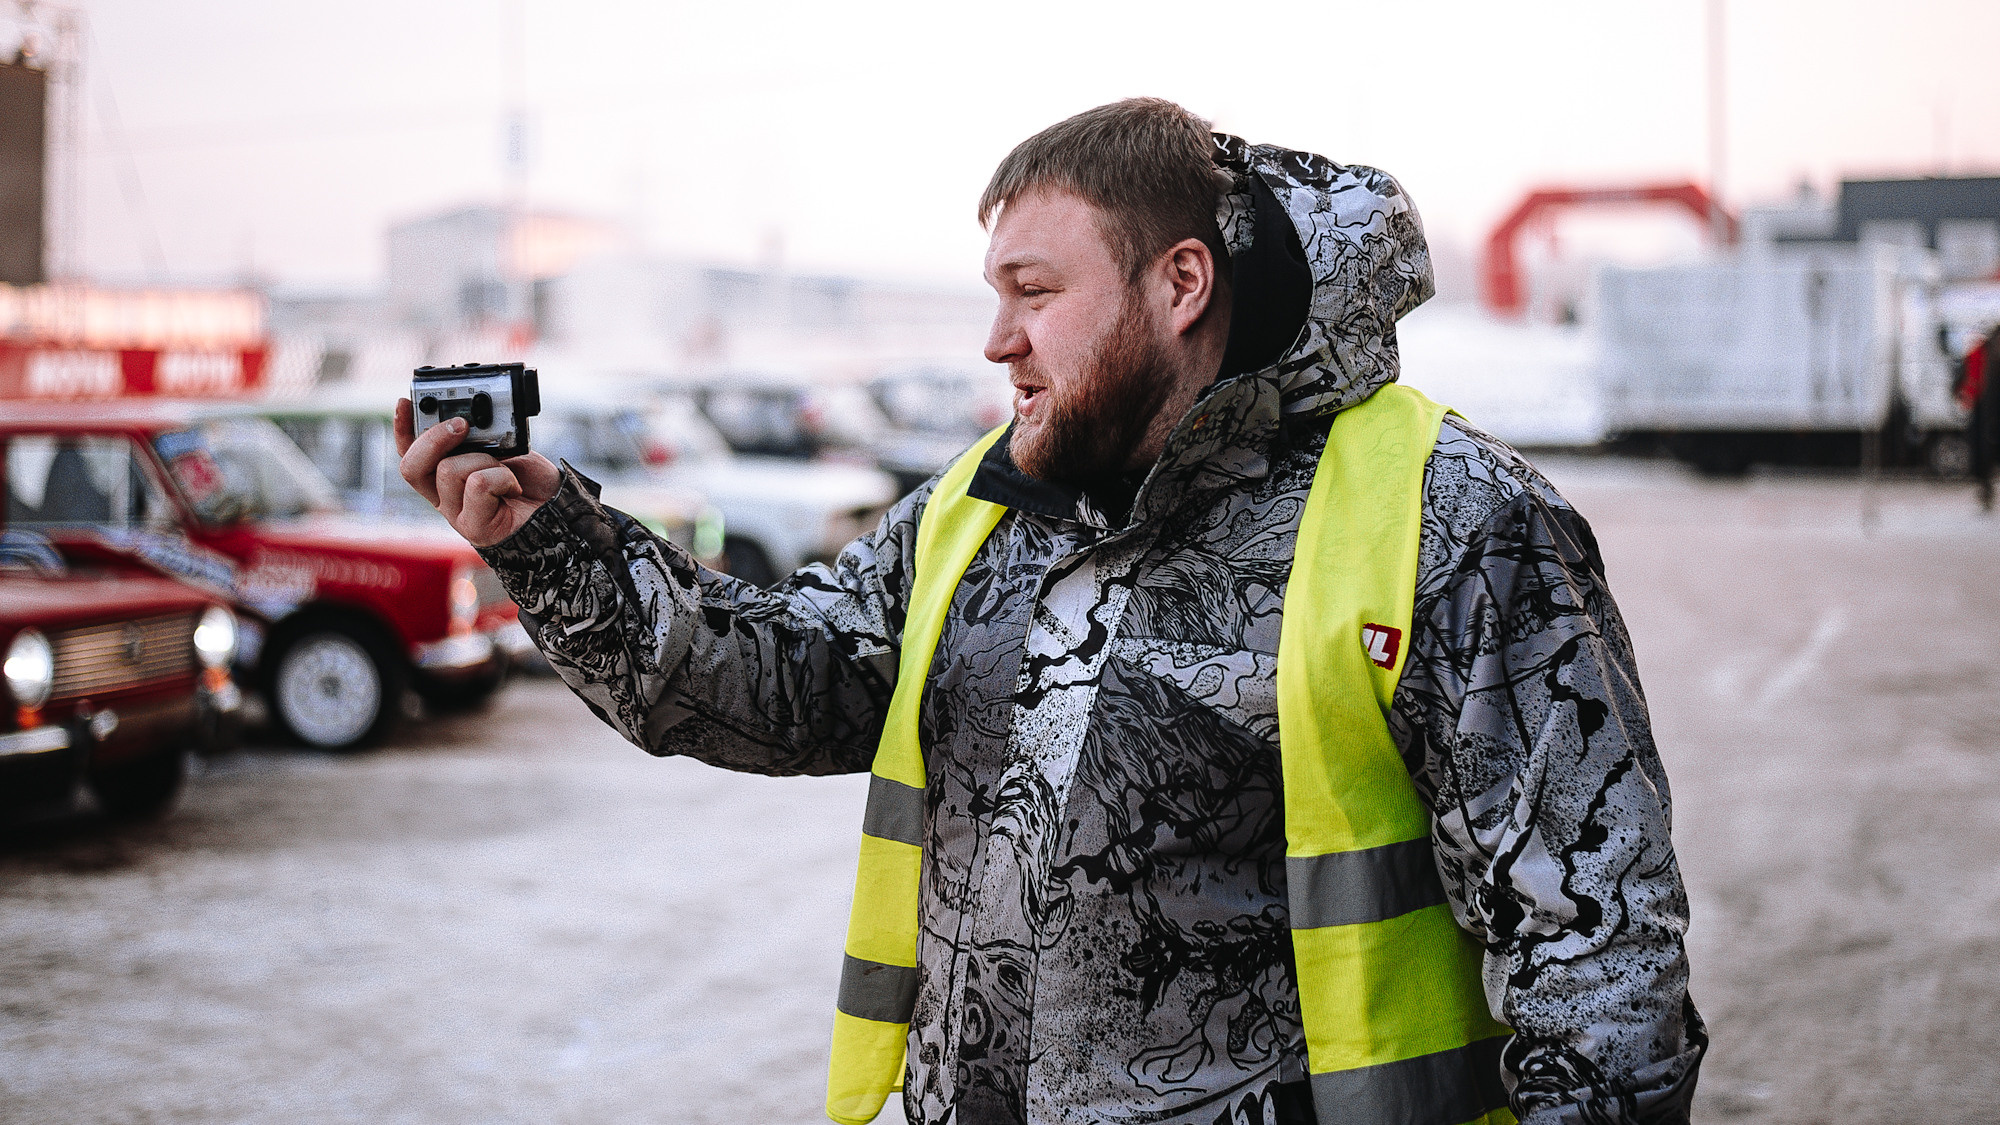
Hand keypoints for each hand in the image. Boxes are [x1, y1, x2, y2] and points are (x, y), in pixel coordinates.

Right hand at [395, 397, 559, 546]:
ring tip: (505, 466)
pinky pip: (477, 484)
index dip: (402, 430)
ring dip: (483, 458)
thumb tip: (464, 421)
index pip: (410, 454)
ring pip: (448, 470)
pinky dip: (501, 476)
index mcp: (444, 477)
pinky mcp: (475, 528)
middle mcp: (444, 497)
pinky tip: (514, 486)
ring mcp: (457, 515)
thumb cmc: (531, 479)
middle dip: (434, 438)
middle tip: (462, 424)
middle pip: (412, 467)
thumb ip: (479, 437)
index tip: (404, 402)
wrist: (560, 509)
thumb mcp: (503, 447)